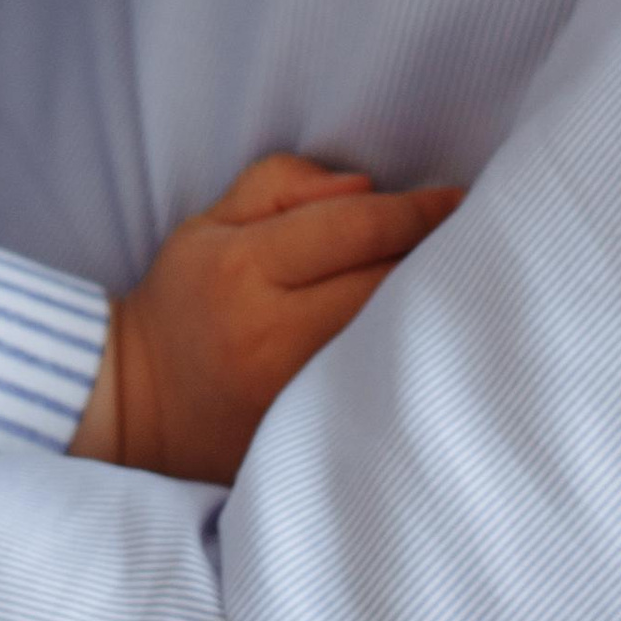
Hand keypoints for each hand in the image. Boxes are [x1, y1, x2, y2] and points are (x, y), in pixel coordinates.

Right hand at [71, 152, 461, 482]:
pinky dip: (410, 362)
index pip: (354, 229)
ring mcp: (292, 395)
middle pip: (386, 287)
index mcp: (243, 268)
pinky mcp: (306, 436)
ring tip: (469, 284)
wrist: (139, 402)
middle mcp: (270, 335)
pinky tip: (434, 343)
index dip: (418, 210)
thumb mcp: (212, 221)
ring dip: (434, 310)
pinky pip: (378, 392)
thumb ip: (284, 184)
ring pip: (392, 342)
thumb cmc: (186, 298)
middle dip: (439, 256)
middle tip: (482, 236)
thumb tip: (368, 190)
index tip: (459, 198)